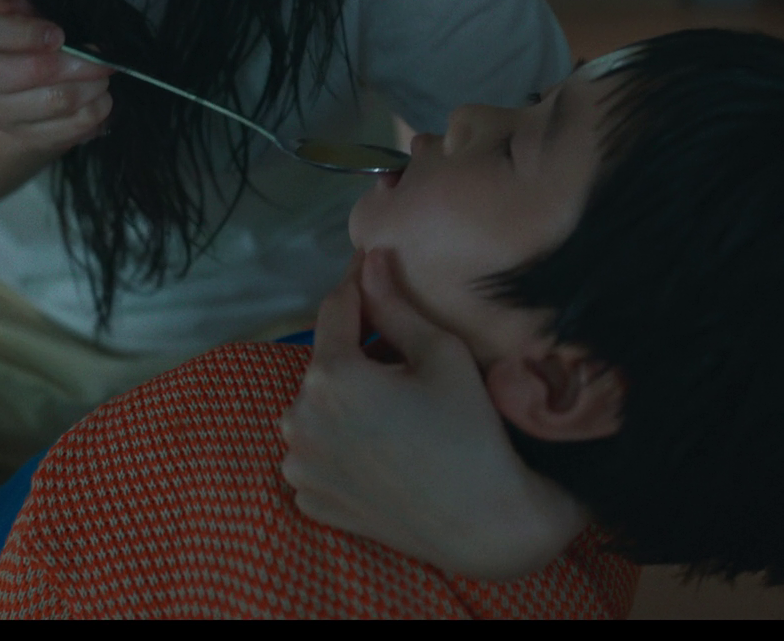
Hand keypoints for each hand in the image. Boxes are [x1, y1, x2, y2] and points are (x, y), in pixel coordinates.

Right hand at [0, 0, 113, 151]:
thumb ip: (18, 0)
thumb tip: (14, 3)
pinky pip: (70, 128)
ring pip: (58, 101)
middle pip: (34, 70)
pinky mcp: (24, 139)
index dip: (25, 32)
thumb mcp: (16, 10)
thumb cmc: (17, 42)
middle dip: (79, 62)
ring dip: (93, 87)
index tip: (59, 34)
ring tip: (104, 76)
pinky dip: (95, 112)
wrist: (4, 98)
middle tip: (102, 57)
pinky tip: (101, 100)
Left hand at [279, 249, 588, 578]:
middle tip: (404, 360)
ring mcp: (299, 465)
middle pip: (326, 362)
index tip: (373, 265)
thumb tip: (370, 260)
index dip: (359, 282)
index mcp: (330, 377)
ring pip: (319, 408)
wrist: (485, 524)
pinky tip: (381, 450)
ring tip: (395, 410)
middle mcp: (299, 419)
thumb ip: (394, 304)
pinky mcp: (310, 497)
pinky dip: (340, 443)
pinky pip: (318, 451)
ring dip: (346, 399)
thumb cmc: (471, 433)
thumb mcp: (442, 354)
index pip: (336, 308)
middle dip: (357, 352)